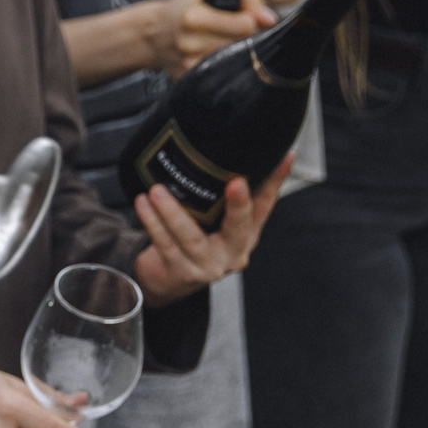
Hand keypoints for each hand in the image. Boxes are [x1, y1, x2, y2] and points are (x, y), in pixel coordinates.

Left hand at [129, 158, 284, 306]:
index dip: (275, 180)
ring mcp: (207, 266)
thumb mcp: (217, 219)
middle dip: (239, 205)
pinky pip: (165, 245)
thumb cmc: (196, 241)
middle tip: (236, 183)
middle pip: (239, 227)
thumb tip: (238, 147)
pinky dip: (153, 223)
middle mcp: (233, 253)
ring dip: (172, 211)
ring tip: (157, 191)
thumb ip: (225, 193)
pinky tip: (143, 204)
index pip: (265, 204)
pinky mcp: (181, 273)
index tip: (283, 157)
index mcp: (247, 235)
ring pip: (191, 237)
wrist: (169, 280)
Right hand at [149, 0, 267, 77]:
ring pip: (235, 60)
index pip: (245, 25)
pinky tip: (213, 54)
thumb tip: (271, 19)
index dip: (250, 19)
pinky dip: (223, 63)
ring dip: (234, 50)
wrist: (152, 34)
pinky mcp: (190, 79)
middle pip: (242, 44)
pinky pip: (222, 73)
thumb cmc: (186, 8)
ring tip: (220, 40)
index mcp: (194, 16)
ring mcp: (189, 64)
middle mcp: (189, 42)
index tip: (243, 16)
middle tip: (231, 29)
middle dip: (243, 35)